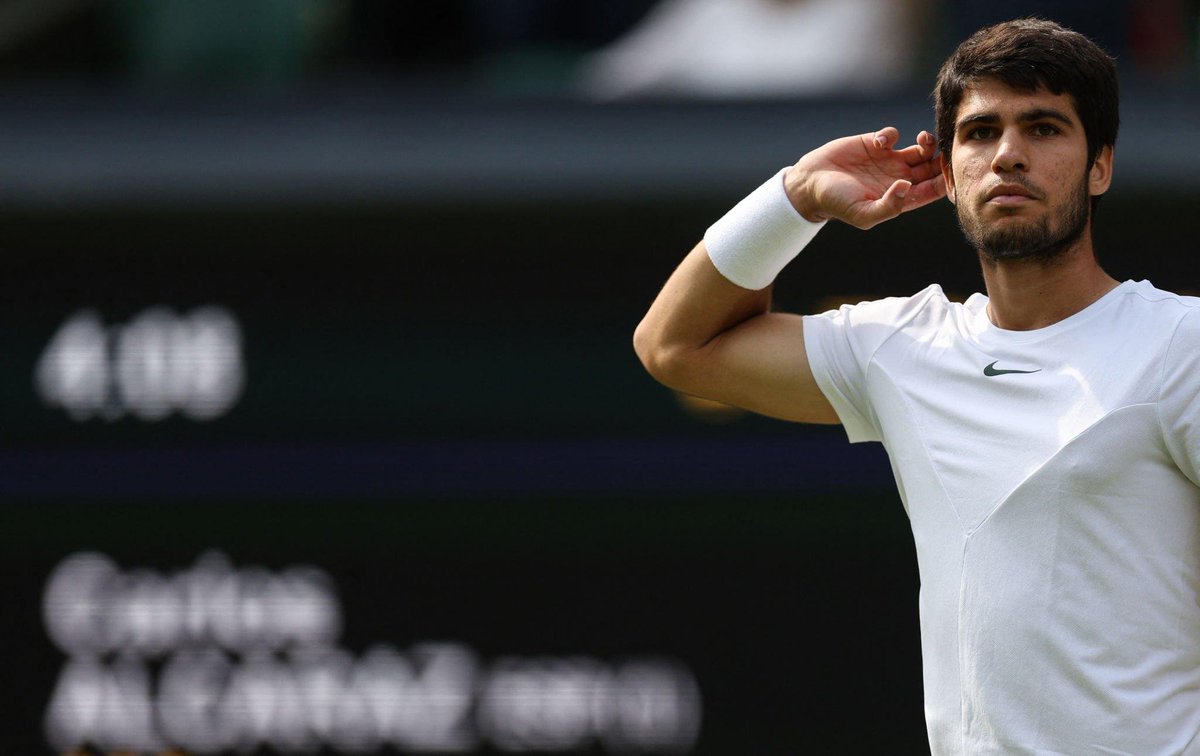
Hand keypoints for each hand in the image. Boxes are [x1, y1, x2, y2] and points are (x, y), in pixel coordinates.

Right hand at [786, 127, 946, 228]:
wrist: (809, 183)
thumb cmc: (836, 203)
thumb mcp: (862, 213)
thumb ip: (889, 206)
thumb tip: (908, 186)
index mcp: (901, 198)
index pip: (933, 189)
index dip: (946, 180)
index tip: (949, 169)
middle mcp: (898, 178)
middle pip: (933, 167)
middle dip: (941, 158)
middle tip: (942, 150)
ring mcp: (888, 160)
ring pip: (920, 148)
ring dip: (927, 142)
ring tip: (921, 139)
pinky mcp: (873, 144)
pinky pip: (893, 135)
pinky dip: (891, 135)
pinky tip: (879, 142)